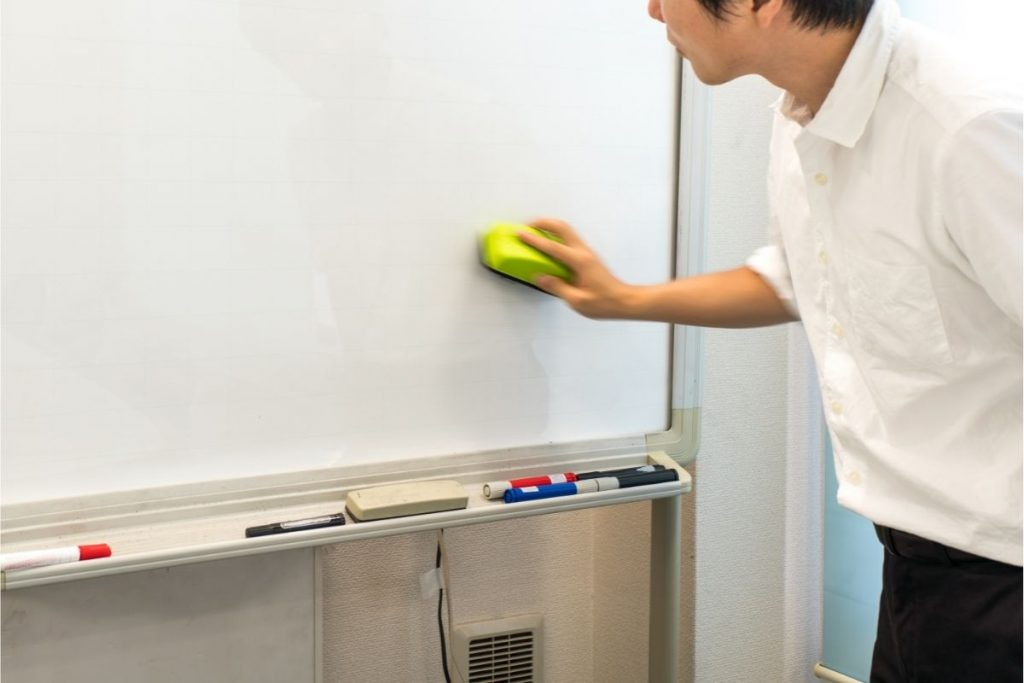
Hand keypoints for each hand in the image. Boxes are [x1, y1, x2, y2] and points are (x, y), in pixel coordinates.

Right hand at [518, 218, 634, 318]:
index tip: (520, 234)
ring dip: (550, 228)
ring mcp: (587, 252)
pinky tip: (549, 247)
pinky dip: (556, 237)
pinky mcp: (588, 256)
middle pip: (562, 227)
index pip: (553, 247)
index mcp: (580, 262)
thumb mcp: (577, 301)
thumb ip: (557, 287)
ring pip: (567, 231)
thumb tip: (540, 277)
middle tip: (528, 227)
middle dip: (543, 223)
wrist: (625, 301)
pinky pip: (569, 240)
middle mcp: (584, 252)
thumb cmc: (604, 303)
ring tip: (535, 234)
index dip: (535, 240)